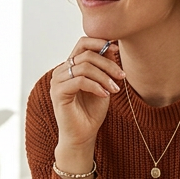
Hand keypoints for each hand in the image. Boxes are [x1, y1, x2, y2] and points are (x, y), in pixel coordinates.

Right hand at [49, 38, 123, 155]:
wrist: (82, 136)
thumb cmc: (91, 112)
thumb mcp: (103, 84)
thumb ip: (104, 66)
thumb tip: (111, 46)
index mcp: (70, 66)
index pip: (82, 43)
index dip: (100, 43)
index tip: (117, 50)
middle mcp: (61, 71)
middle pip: (86, 54)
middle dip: (108, 64)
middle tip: (121, 76)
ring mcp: (57, 81)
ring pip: (84, 67)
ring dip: (104, 77)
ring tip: (115, 89)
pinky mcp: (58, 92)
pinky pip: (80, 81)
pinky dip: (96, 86)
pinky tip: (105, 95)